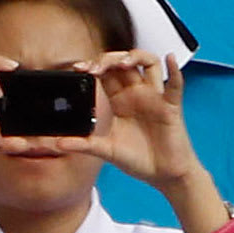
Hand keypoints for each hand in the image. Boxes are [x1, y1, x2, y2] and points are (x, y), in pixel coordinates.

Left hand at [55, 52, 203, 190]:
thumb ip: (84, 145)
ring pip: (149, 63)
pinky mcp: (171, 107)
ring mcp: (154, 98)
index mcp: (120, 101)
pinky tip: (169, 59)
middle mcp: (137, 94)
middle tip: (97, 68)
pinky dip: (174, 70)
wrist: (164, 175)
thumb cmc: (139, 160)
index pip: (106, 73)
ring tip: (124, 63)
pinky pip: (175, 85)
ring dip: (136, 57)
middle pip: (124, 62)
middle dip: (109, 59)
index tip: (80, 68)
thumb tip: (58, 143)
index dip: (94, 66)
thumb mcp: (106, 151)